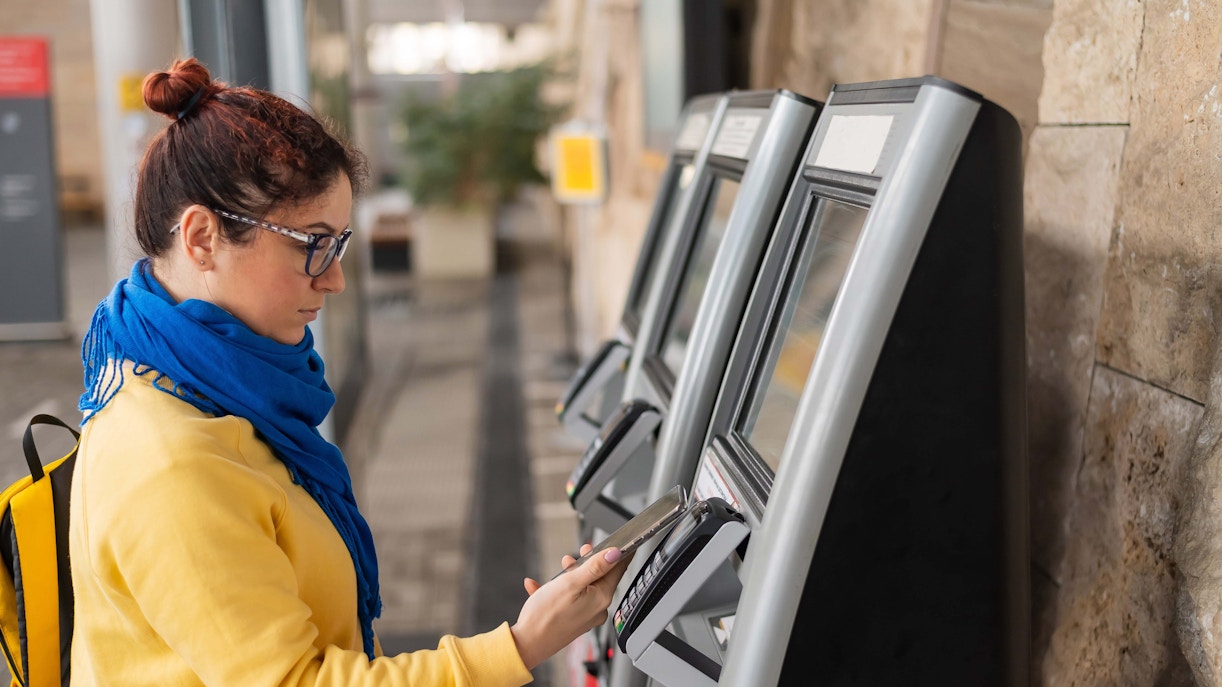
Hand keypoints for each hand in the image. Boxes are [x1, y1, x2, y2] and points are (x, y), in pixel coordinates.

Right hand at [511, 545, 631, 668]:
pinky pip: (568, 600)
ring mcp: (585, 616)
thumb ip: (595, 567)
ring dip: (572, 575)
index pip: (618, 569)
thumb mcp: (570, 583)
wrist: (527, 645)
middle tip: (581, 552)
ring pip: (583, 587)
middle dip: (589, 562)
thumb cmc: (546, 615)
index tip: (620, 541)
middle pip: (600, 578)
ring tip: (562, 567)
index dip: (618, 552)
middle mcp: (597, 609)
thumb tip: (615, 553)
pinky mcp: (573, 621)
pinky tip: (538, 586)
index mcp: (601, 598)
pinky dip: (556, 590)